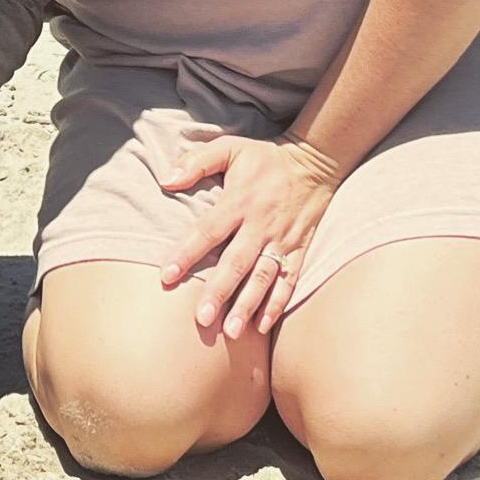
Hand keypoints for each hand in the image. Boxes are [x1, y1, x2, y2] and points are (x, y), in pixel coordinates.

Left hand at [159, 133, 342, 339]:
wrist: (314, 161)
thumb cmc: (263, 158)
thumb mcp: (229, 148)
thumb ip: (196, 162)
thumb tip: (165, 179)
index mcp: (239, 200)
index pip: (208, 230)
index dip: (187, 253)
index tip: (166, 275)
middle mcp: (260, 224)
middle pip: (237, 262)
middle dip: (219, 291)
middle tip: (202, 319)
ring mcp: (282, 240)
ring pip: (263, 277)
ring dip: (247, 305)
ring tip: (231, 331)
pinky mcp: (300, 249)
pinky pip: (289, 280)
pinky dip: (277, 304)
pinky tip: (262, 326)